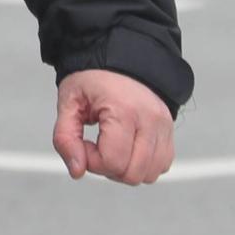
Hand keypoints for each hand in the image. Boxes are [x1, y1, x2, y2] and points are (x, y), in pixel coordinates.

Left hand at [51, 69, 175, 185]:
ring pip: (150, 174)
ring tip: (111, 148)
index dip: (91, 161)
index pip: (112, 162)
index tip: (83, 143)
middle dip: (108, 168)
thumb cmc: (93, 78)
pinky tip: (127, 149)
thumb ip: (65, 138)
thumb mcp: (68, 102)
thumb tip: (77, 170)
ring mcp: (164, 127)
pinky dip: (143, 165)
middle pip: (132, 174)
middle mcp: (150, 120)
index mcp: (124, 111)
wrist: (120, 59)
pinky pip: (161, 165)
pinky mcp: (170, 132)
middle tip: (95, 147)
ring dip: (126, 170)